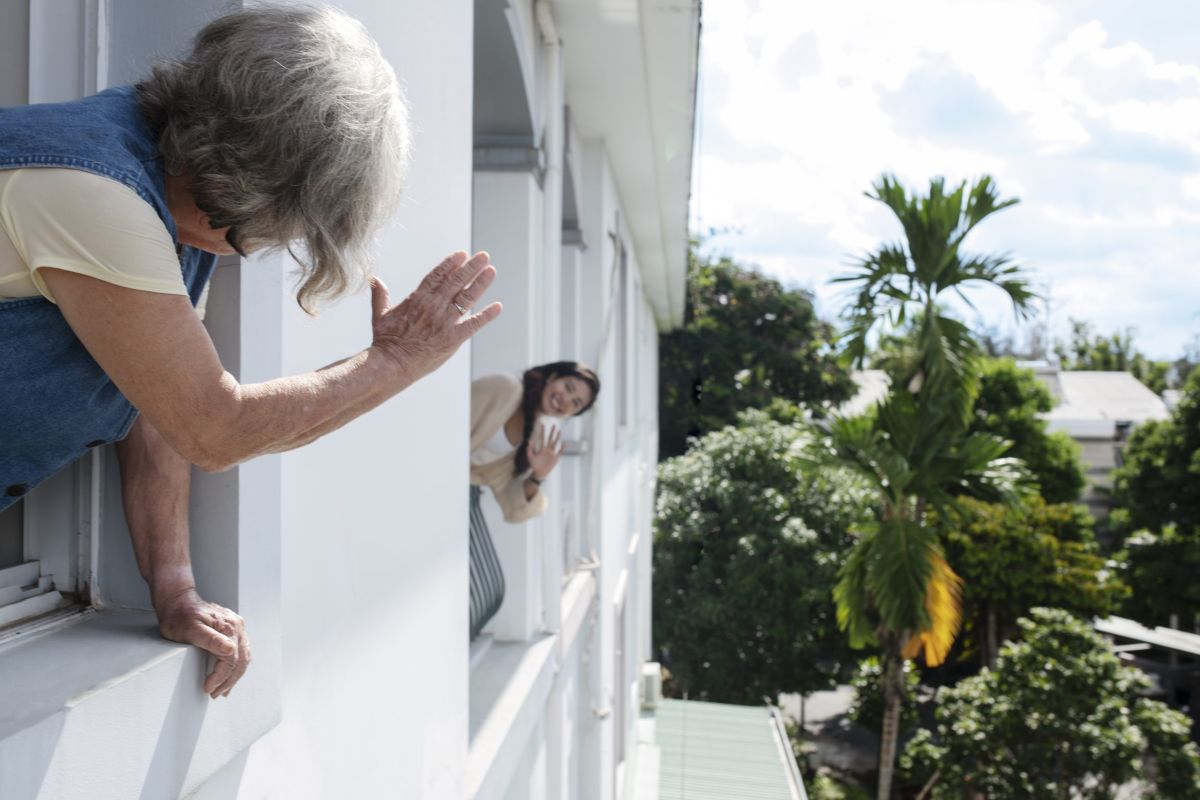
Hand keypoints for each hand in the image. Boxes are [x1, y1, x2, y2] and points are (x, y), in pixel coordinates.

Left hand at [154, 585, 250, 698]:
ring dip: (234, 675)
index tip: (208, 688)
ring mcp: (237, 627)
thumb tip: (229, 651)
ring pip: (244, 657)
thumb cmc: (179, 616)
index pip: (231, 659)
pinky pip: (241, 651)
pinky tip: (229, 674)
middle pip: (241, 659)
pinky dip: (236, 666)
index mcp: (229, 627)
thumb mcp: (190, 629)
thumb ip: (211, 640)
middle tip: (215, 694)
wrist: (177, 601)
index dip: (221, 677)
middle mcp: (237, 626)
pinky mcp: (234, 629)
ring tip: (223, 689)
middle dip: (229, 680)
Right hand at [370, 251, 501, 383]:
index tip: (462, 254)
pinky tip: (498, 306)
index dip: (450, 263)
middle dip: (471, 267)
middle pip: (455, 281)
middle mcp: (433, 306)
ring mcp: (444, 322)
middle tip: (483, 256)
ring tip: (491, 271)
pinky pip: (473, 324)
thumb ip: (380, 296)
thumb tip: (374, 280)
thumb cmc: (385, 341)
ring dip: (480, 283)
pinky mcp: (453, 338)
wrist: (392, 364)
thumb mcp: (380, 315)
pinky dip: (487, 315)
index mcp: (417, 299)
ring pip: (466, 298)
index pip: (437, 275)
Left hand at [526, 421, 562, 481]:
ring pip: (555, 443)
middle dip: (552, 432)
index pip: (542, 438)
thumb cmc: (533, 466)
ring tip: (559, 431)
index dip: (542, 431)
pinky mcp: (555, 458)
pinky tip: (565, 443)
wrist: (538, 474)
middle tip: (554, 425)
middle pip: (550, 439)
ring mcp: (552, 454)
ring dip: (557, 437)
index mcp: (541, 449)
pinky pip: (560, 452)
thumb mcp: (530, 457)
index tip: (542, 424)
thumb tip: (529, 440)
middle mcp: (547, 450)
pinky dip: (563, 448)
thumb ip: (529, 449)